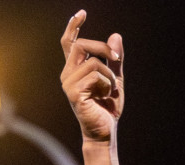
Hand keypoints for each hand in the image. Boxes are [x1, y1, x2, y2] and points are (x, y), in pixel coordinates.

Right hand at [60, 12, 123, 142]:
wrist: (105, 131)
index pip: (69, 43)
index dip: (73, 26)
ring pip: (92, 62)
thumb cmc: (107, 107)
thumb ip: (114, 59)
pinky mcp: (74, 94)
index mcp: (75, 69)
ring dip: (109, 74)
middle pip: (81, 45)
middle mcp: (68, 75)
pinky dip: (107, 83)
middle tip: (117, 58)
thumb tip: (115, 36)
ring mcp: (68, 84)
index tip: (82, 13)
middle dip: (103, 48)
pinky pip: (95, 75)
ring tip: (111, 89)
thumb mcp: (115, 78)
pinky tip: (107, 96)